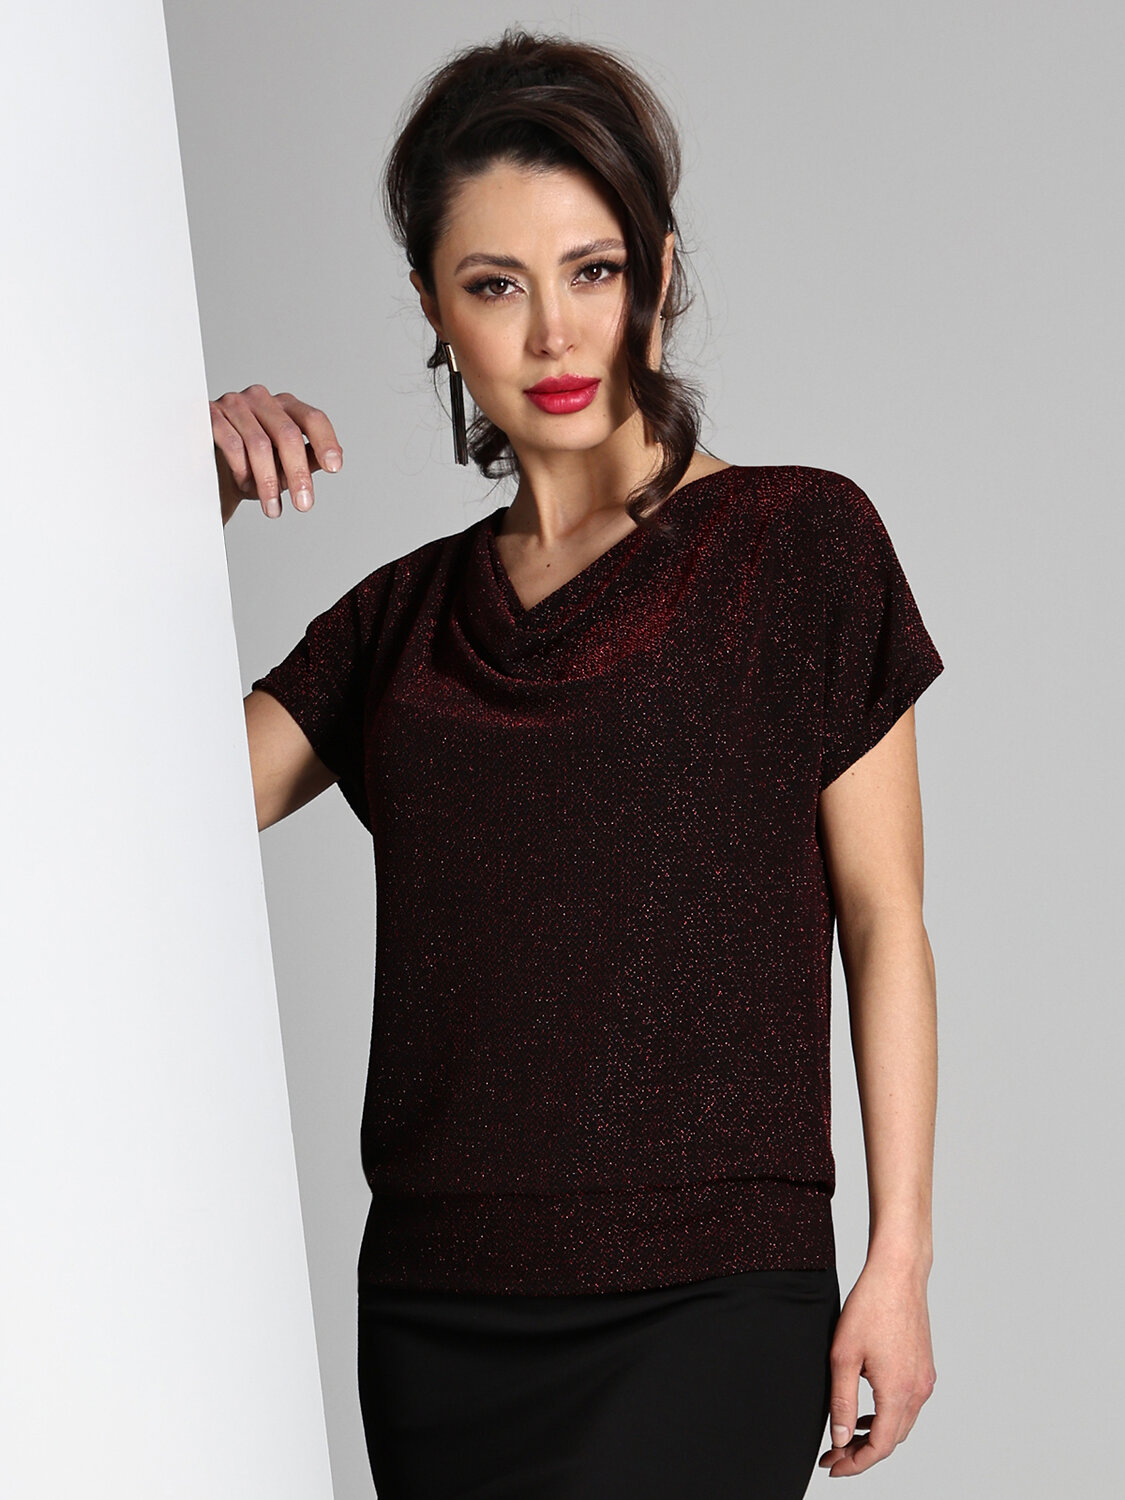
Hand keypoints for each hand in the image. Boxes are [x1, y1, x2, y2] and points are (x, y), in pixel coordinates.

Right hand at [210, 384, 342, 522]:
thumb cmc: (253, 465)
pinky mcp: (211, 415)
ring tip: (273, 508)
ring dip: (267, 482)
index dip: (326, 442)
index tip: (334, 468)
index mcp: (286, 406)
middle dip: (298, 474)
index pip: (313, 418)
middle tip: (303, 504)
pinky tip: (246, 488)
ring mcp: (235, 404)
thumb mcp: (284, 465)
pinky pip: (232, 445)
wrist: (212, 471)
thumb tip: (333, 459)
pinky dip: (242, 471)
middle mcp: (262, 399)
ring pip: (259, 444)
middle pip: (288, 434)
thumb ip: (308, 459)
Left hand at [817, 1254, 936, 1476]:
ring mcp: (924, 1379)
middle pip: (892, 1440)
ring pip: (901, 1423)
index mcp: (898, 1392)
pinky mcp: (924, 1368)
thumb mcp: (844, 1356)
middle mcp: (918, 1391)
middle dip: (862, 1452)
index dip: (855, 1463)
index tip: (832, 1465)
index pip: (880, 1447)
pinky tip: (868, 1409)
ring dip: (876, 1434)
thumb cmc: (870, 1306)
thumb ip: (842, 1402)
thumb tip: (840, 1439)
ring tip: (847, 1434)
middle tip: (833, 1453)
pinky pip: (907, 1404)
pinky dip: (887, 1415)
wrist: (898, 1273)